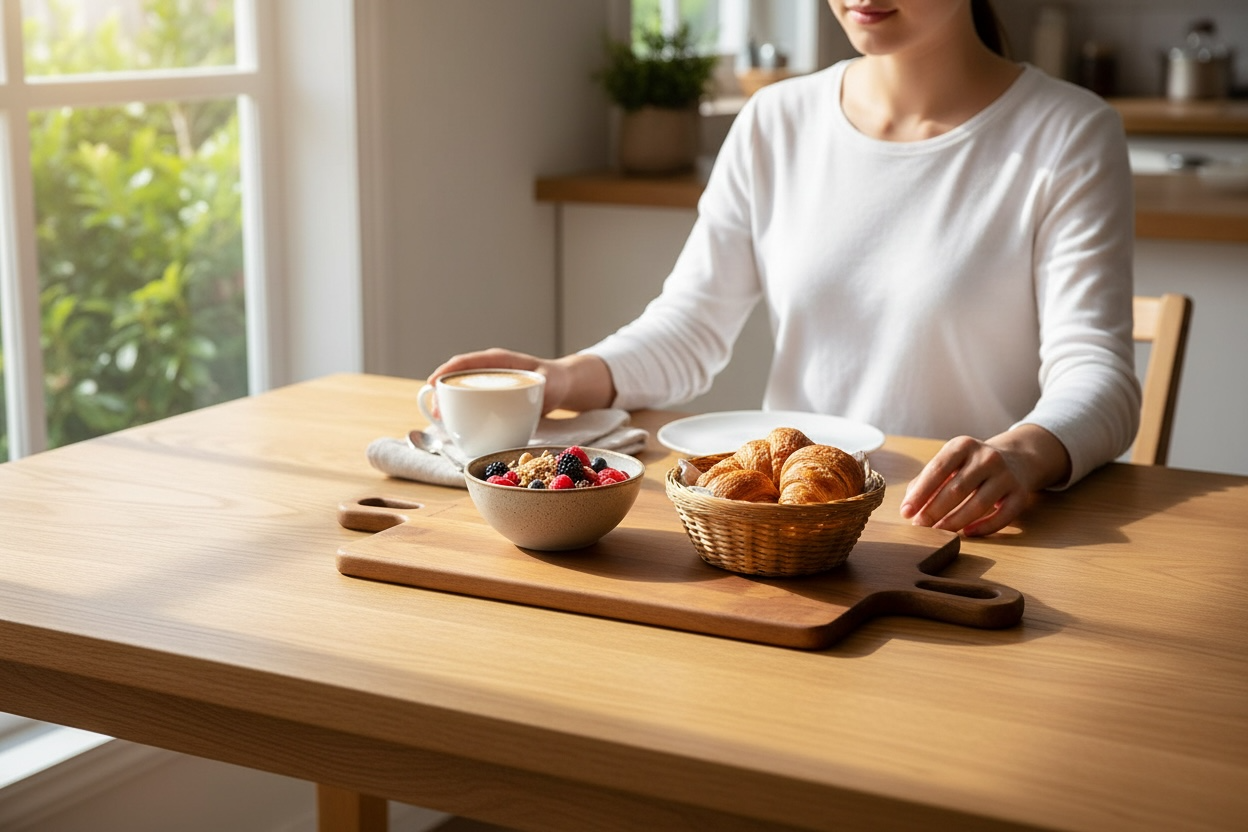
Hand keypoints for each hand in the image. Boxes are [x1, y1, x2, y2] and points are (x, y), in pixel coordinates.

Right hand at [427, 348, 614, 413]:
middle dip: (442, 393)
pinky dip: (460, 412)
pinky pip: (470, 401)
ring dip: (448, 405)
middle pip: (457, 377)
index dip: (447, 370)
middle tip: (437, 413)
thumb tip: (531, 391)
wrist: (560, 385)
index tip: (433, 383)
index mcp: (498, 360)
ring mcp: (487, 383)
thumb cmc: (554, 379)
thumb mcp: (549, 380)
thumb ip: (541, 384)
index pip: (466, 361)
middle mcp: (488, 370)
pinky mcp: (489, 396)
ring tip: (442, 421)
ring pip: (460, 391)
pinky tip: (456, 426)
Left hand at [899, 425, 1070, 536]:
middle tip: (919, 526)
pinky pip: (1002, 516)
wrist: (1016, 459)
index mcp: (963, 445)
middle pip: (957, 489)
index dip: (920, 493)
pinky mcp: (1020, 494)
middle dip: (934, 511)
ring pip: (978, 505)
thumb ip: (926, 481)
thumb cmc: (971, 466)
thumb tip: (908, 506)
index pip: (937, 469)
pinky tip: (966, 533)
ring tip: (938, 533)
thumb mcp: (949, 463)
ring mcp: (1006, 475)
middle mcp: (987, 457)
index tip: (906, 512)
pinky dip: (984, 528)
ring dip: (955, 522)